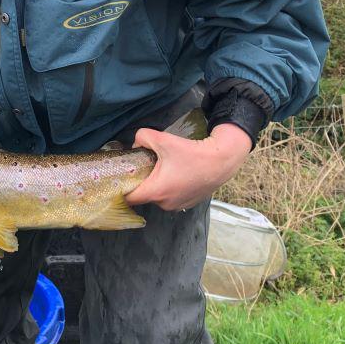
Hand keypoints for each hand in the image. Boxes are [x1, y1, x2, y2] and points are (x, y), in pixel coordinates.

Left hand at [124, 123, 251, 210]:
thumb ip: (142, 137)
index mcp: (156, 191)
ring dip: (157, 185)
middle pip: (144, 195)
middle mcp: (165, 203)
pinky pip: (172, 197)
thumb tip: (136, 143)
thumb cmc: (192, 152)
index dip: (122, 188)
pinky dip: (170, 188)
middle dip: (142, 182)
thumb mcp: (163, 139)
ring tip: (164, 168)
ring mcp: (178, 206)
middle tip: (145, 166)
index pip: (129, 198)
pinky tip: (177, 174)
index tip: (121, 178)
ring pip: (158, 196)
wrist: (222, 161)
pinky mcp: (188, 204)